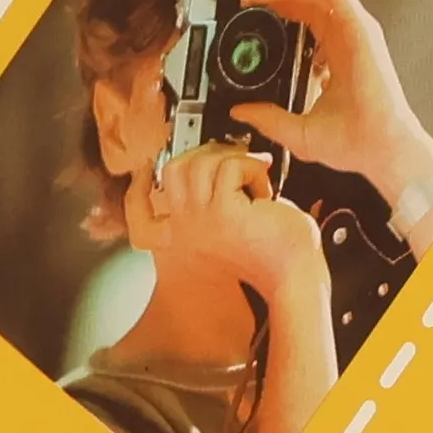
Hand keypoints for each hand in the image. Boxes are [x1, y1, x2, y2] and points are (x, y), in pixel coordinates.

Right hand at [140, 141, 327, 300]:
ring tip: (254, 177)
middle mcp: (186, 230)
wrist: (296, 279)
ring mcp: (201, 221)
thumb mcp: (229, 228)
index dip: (136, 187)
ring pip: (199, 162)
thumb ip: (209, 204)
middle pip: (172, 170)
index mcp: (183, 237)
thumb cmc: (273, 256)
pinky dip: (253, 167)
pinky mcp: (224, 212)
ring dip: (233, 158)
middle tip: (233, 160)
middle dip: (204, 153)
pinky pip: (230, 166)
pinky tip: (267, 190)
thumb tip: (210, 163)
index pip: (139, 215)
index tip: (145, 169)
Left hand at [229, 0, 432, 209]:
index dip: (278, 9)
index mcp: (333, 58)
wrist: (380, 151)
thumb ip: (269, 119)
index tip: (251, 11)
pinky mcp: (362, 31)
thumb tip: (240, 113)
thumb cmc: (354, 143)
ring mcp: (356, 33)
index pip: (305, 19)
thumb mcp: (297, 131)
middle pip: (310, 1)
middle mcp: (345, 41)